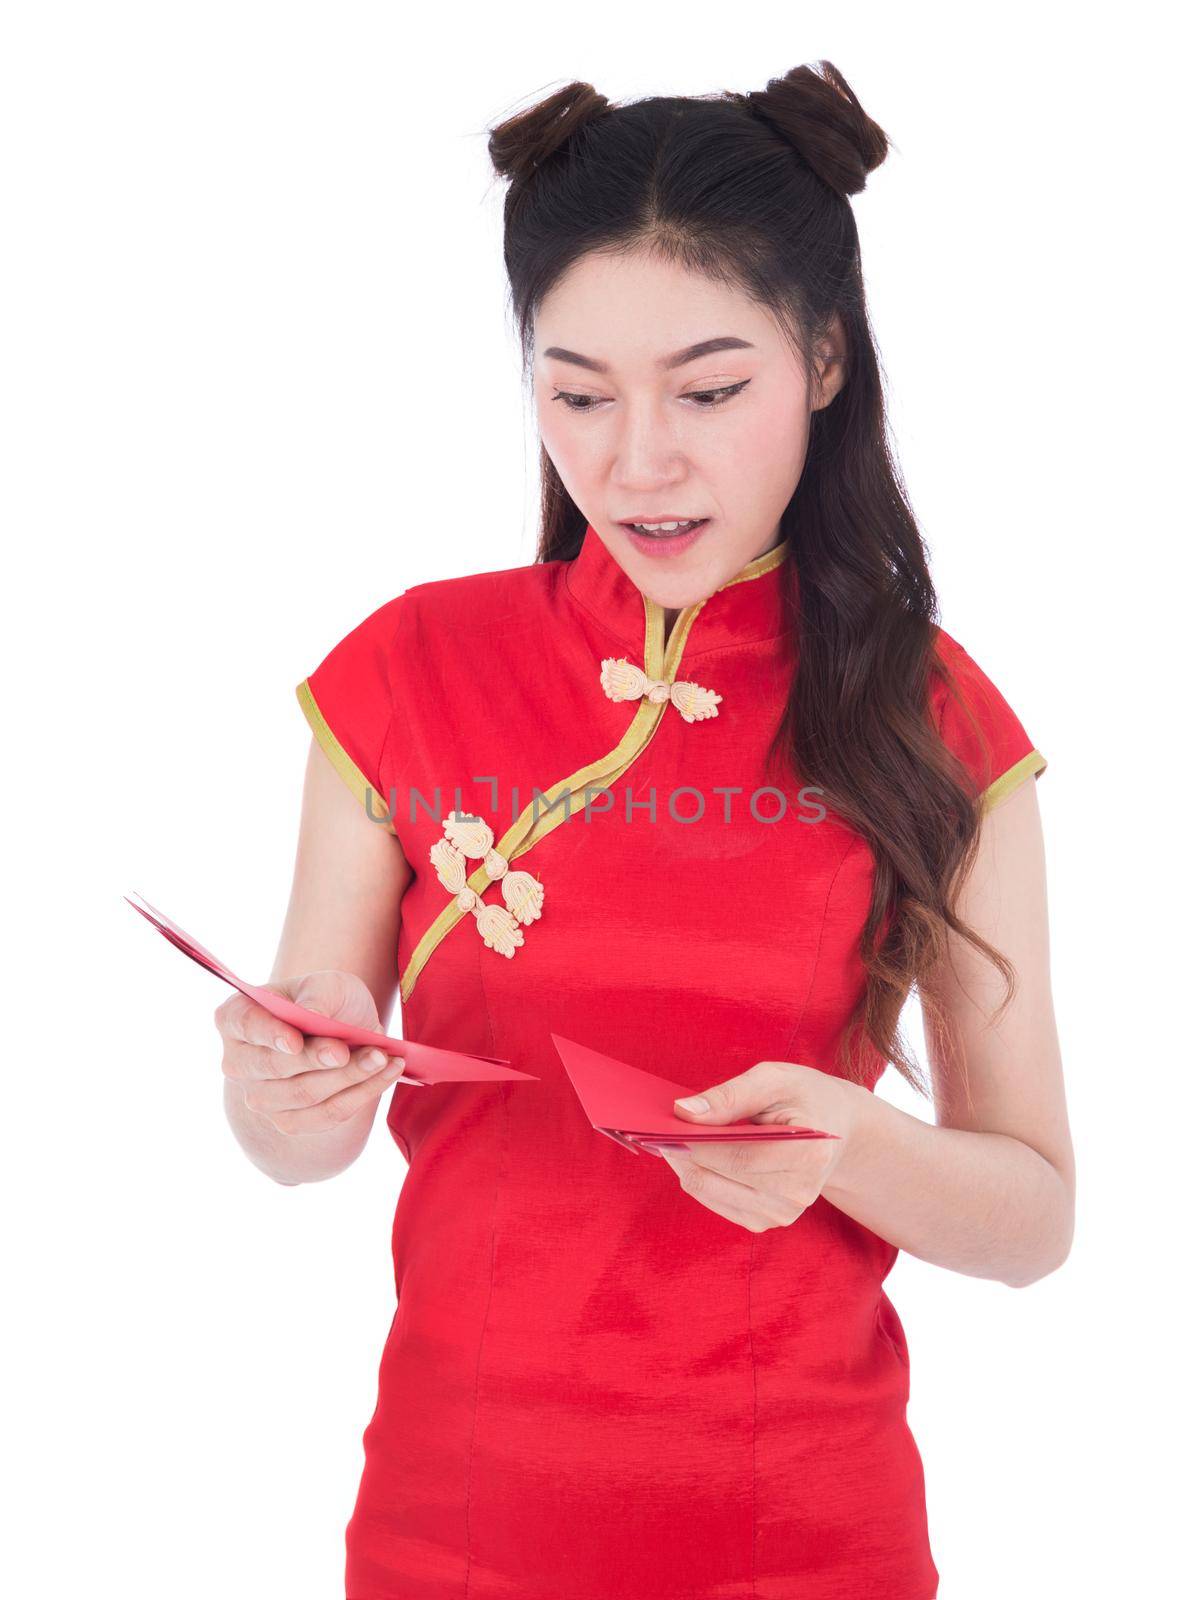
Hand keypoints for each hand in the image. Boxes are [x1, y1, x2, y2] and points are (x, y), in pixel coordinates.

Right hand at [215, 969, 405, 1134]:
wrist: (345, 1031)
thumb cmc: (328, 1001)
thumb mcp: (328, 984)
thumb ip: (317, 996)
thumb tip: (309, 1015)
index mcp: (236, 1017)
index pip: (246, 1026)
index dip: (268, 1035)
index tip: (295, 1042)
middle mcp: (238, 1062)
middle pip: (275, 1068)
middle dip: (322, 1059)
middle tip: (367, 1049)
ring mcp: (260, 1097)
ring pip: (304, 1094)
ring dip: (350, 1078)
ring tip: (385, 1058)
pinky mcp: (288, 1122)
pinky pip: (325, 1116)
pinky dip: (360, 1095)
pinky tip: (386, 1074)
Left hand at [649, 1060, 866, 1232]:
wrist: (836, 1129)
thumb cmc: (805, 1097)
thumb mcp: (773, 1079)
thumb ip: (729, 1095)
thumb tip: (683, 1112)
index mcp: (805, 1157)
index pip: (735, 1155)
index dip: (692, 1141)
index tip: (662, 1122)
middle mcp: (795, 1196)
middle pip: (715, 1176)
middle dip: (683, 1150)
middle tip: (662, 1125)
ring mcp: (781, 1214)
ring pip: (708, 1191)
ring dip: (687, 1164)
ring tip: (680, 1135)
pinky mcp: (765, 1222)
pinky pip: (714, 1200)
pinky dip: (700, 1176)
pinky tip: (699, 1154)